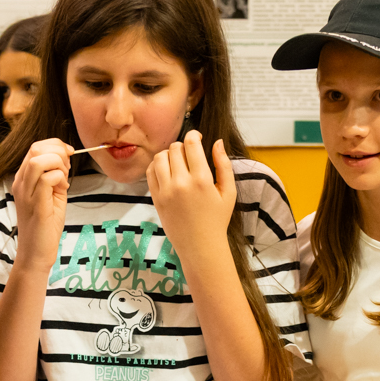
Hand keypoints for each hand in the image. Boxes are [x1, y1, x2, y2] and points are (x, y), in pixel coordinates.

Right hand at [12, 138, 71, 269]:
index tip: (69, 155)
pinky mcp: (35, 205)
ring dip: (58, 164)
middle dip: (58, 151)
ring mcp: (26, 193)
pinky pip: (46, 179)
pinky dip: (60, 179)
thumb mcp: (52, 194)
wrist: (36, 253)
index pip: (35, 147)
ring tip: (64, 179)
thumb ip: (56, 176)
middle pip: (35, 149)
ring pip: (38, 160)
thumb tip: (65, 159)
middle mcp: (20, 183)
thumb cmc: (45, 226)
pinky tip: (63, 190)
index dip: (55, 145)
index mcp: (23, 178)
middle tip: (67, 168)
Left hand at [146, 131, 235, 252]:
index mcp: (202, 180)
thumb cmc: (217, 219)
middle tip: (189, 155)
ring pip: (160, 157)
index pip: (191, 144)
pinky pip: (150, 171)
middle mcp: (182, 183)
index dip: (194, 134)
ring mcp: (166, 191)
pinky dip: (157, 165)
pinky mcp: (156, 198)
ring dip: (168, 154)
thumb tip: (218, 142)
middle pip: (175, 148)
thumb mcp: (229, 192)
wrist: (200, 246)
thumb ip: (224, 165)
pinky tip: (167, 170)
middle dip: (183, 146)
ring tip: (177, 162)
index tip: (197, 136)